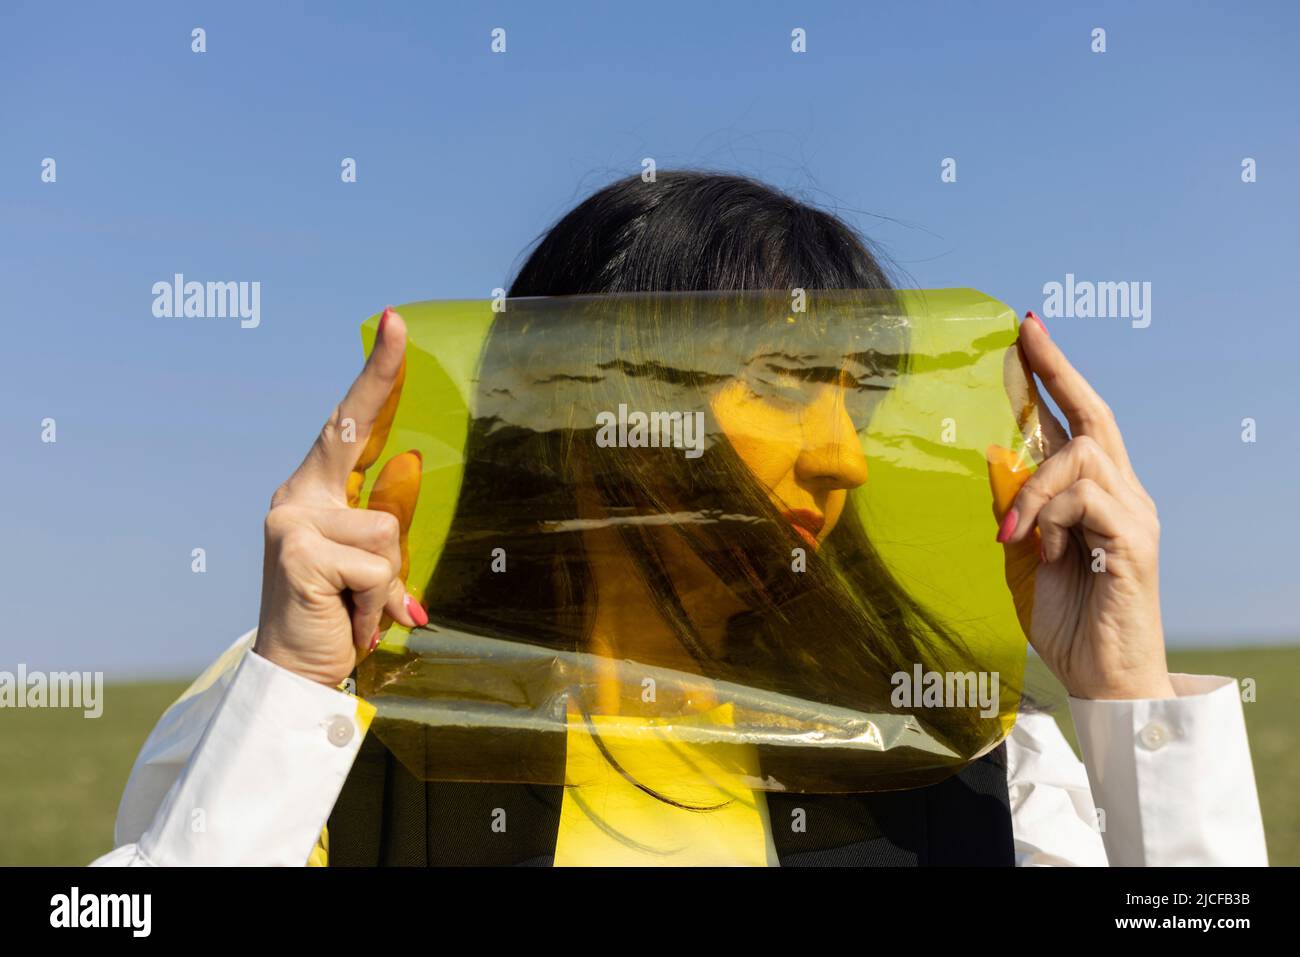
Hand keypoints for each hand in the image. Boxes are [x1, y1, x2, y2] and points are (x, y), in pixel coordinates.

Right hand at [254, 307, 427, 686]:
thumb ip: (387, 540)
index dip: (374, 376)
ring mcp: (291, 519)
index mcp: (314, 495)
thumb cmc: (337, 617)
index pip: (348, 425)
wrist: (293, 675)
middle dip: (380, 374)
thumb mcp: (370, 572)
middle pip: (355, 431)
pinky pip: (375, 567)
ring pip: (387, 528)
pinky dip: (375, 604)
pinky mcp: (297, 549)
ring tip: (358, 607)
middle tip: (397, 320)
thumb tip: (410, 513)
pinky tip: (350, 620)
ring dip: (387, 582)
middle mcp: (296, 496)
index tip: (394, 324)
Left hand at [989, 312, 1172, 700]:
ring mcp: (1134, 515)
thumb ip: (1013, 509)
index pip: (1077, 421)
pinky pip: (1086, 500)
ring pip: (1079, 458)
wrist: (1103, 677)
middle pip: (1094, 416)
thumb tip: (992, 460)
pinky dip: (1051, 518)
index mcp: (1096, 495)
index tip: (1029, 331)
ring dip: (1034, 489)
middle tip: (1027, 333)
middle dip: (1058, 370)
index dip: (1055, 376)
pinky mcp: (1134, 542)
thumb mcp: (1022, 555)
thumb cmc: (1065, 618)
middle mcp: (1123, 494)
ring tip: (1016, 536)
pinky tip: (1043, 551)